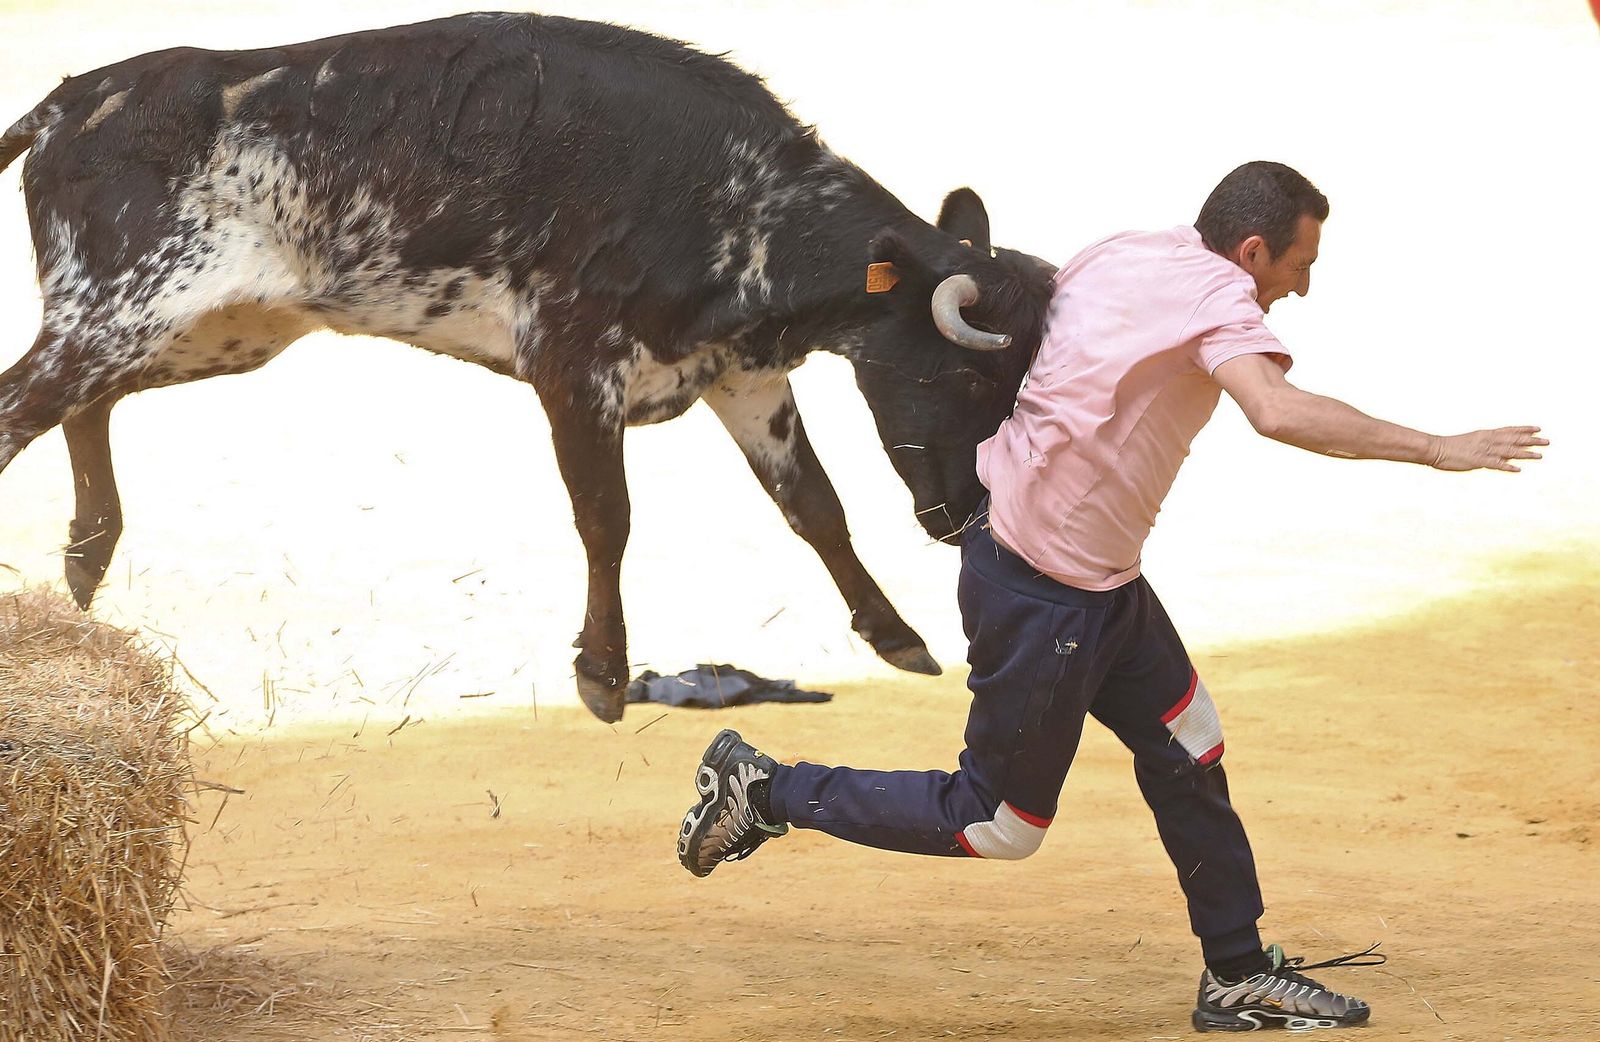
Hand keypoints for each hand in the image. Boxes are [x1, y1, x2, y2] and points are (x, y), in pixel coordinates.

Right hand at [1429, 427, 1547, 471]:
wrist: (1435, 448)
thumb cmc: (1449, 445)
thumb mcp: (1469, 439)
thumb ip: (1483, 442)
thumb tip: (1492, 445)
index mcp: (1485, 434)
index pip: (1509, 430)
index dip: (1524, 429)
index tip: (1538, 428)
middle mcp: (1488, 440)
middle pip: (1514, 439)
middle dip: (1531, 440)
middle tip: (1547, 441)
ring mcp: (1484, 451)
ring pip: (1509, 451)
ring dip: (1525, 453)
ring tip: (1539, 455)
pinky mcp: (1478, 461)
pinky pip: (1496, 464)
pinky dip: (1507, 466)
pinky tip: (1518, 469)